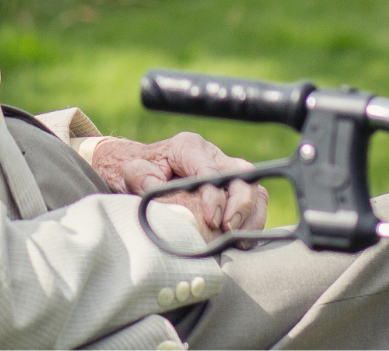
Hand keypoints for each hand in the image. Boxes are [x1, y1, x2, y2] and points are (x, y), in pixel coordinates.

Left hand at [91, 132, 268, 244]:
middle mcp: (213, 155)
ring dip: (251, 215)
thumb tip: (157, 190)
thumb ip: (142, 179)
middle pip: (242, 174)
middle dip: (240, 204)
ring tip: (239, 240)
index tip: (212, 220)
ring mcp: (227, 171)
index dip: (214, 196)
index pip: (210, 170)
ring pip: (254, 188)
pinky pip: (255, 202)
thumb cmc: (139, 172)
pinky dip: (253, 221)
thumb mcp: (133, 172)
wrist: (141, 172)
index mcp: (189, 147)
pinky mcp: (234, 189)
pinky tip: (243, 241)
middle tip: (228, 229)